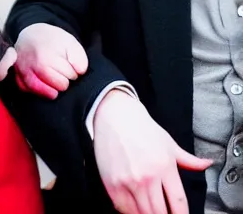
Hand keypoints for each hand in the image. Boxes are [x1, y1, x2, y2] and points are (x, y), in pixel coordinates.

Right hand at [0, 23, 87, 98]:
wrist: (32, 34)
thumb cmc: (52, 40)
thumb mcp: (71, 43)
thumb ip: (80, 58)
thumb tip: (79, 72)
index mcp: (47, 56)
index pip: (70, 75)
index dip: (73, 71)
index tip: (67, 64)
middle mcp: (33, 65)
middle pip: (59, 85)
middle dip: (63, 80)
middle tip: (60, 70)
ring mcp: (23, 72)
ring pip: (45, 92)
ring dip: (53, 88)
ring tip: (54, 80)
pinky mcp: (17, 77)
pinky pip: (28, 91)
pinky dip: (37, 91)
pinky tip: (42, 84)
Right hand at [93, 90, 211, 213]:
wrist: (114, 115)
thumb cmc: (142, 128)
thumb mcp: (168, 142)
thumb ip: (188, 159)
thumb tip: (207, 164)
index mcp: (165, 167)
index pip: (179, 203)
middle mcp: (147, 176)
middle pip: (161, 212)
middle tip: (165, 212)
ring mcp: (128, 181)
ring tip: (151, 209)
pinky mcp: (111, 183)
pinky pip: (123, 209)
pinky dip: (130, 212)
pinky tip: (134, 207)